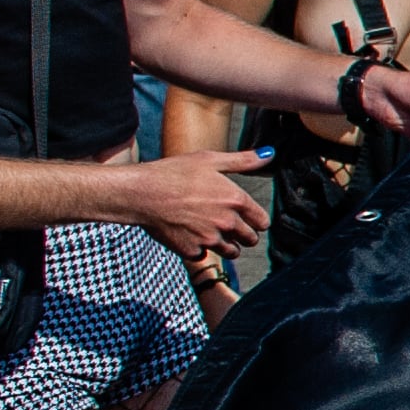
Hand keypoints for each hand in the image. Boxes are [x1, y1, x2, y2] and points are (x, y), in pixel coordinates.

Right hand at [115, 147, 273, 259]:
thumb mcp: (210, 160)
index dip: (256, 220)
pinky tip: (189, 233)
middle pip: (250, 240)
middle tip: (228, 224)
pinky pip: (204, 255)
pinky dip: (199, 248)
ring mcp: (209, 239)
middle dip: (243, 234)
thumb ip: (243, 161)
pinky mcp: (191, 250)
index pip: (262, 222)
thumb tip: (269, 154)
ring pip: (231, 252)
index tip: (248, 218)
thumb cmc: (173, 173)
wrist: (141, 193)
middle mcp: (227, 222)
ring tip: (210, 230)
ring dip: (226, 244)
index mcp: (235, 200)